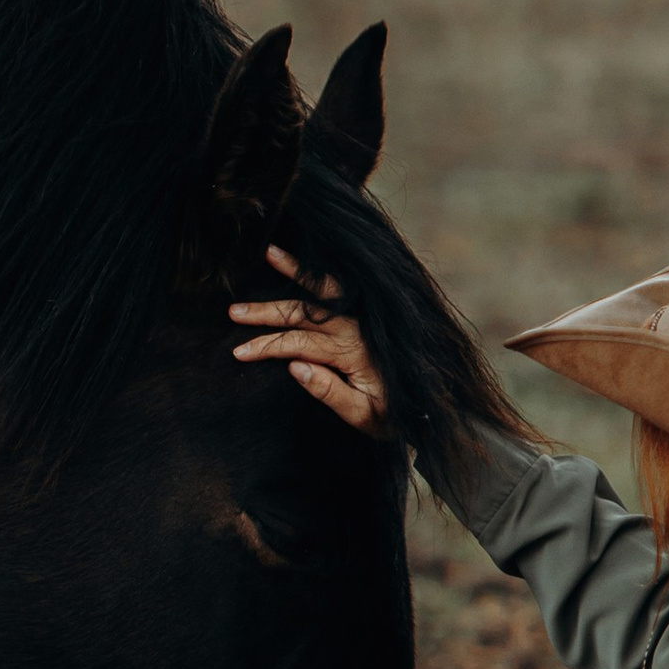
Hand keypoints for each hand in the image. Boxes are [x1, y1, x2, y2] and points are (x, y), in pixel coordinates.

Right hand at [228, 245, 391, 437]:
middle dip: (266, 312)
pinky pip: (342, 288)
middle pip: (302, 315)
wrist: (434, 407)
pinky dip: (322, 272)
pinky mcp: (368, 316)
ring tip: (269, 252)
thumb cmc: (395, 416)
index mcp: (352, 353)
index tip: (238, 352)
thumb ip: (329, 392)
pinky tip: (306, 260)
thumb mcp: (364, 417)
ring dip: (293, 272)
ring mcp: (363, 318)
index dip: (266, 346)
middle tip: (234, 311)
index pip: (299, 344)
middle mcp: (356, 329)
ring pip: (322, 291)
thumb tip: (293, 367)